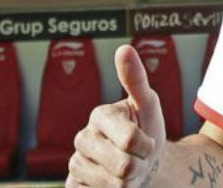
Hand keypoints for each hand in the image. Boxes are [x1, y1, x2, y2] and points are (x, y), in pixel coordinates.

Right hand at [67, 45, 165, 187]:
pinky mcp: (74, 187)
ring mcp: (76, 165)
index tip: (148, 141)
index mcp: (99, 115)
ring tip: (129, 171)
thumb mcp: (148, 105)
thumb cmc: (147, 131)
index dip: (147, 146)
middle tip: (139, 158)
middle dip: (140, 165)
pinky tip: (113, 184)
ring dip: (130, 183)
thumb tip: (123, 48)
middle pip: (123, 166)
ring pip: (114, 186)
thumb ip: (136, 79)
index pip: (130, 140)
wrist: (144, 164)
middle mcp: (82, 139)